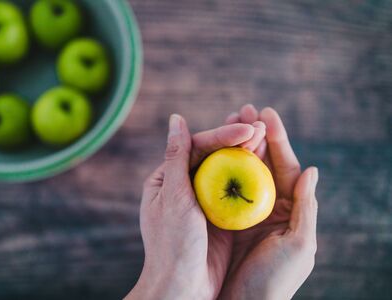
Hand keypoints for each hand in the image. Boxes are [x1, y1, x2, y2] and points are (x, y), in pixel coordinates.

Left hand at [126, 114, 256, 298]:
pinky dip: (251, 175)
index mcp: (167, 178)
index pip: (196, 147)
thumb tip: (176, 118)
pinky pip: (237, 190)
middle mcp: (185, 185)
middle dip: (237, 139)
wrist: (184, 287)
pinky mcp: (221, 215)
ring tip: (267, 134)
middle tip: (262, 124)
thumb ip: (177, 156)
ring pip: (228, 170)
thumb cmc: (172, 243)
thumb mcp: (174, 197)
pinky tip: (266, 162)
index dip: (222, 135)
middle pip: (213, 155)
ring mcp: (205, 200)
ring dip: (246, 153)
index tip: (246, 128)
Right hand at [219, 105, 318, 299]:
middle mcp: (268, 206)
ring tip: (228, 120)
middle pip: (263, 162)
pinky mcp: (225, 217)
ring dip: (235, 145)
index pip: (286, 166)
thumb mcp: (299, 244)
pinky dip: (219, 167)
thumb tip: (312, 168)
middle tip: (243, 108)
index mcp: (291, 210)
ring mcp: (245, 210)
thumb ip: (305, 206)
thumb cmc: (275, 279)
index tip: (266, 112)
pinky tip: (212, 150)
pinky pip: (223, 187)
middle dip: (254, 134)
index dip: (277, 139)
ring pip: (241, 170)